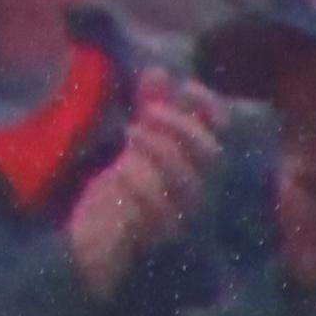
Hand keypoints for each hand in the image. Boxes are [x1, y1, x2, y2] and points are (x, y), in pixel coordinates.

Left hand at [62, 71, 226, 295]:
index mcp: (196, 167)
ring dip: (160, 149)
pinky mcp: (157, 238)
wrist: (95, 244)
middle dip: (180, 127)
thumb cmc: (121, 193)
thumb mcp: (135, 146)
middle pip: (211, 156)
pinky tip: (117, 171)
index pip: (221, 134)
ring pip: (188, 180)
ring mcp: (181, 216)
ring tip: (130, 133)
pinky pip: (157, 208)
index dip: (210, 108)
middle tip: (146, 114)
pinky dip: (138, 183)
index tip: (185, 87)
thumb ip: (149, 110)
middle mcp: (197, 192)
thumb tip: (159, 71)